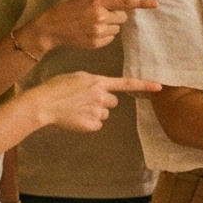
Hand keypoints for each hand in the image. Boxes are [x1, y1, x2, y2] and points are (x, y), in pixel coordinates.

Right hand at [16, 0, 157, 56]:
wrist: (50, 28)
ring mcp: (98, 31)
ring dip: (110, 25)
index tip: (155, 3)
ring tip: (92, 24)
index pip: (124, 2)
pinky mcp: (97, 43)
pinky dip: (104, 35)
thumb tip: (123, 5)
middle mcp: (100, 16)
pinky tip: (90, 32)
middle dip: (116, 15)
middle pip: (123, 16)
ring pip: (117, 28)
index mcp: (97, 1)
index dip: (141, 2)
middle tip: (101, 14)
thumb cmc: (67, 9)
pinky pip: (110, 38)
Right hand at [25, 73, 157, 134]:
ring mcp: (96, 111)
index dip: (144, 85)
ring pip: (105, 114)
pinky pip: (97, 125)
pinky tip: (76, 118)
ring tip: (77, 109)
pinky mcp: (91, 125)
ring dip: (95, 112)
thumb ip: (93, 83)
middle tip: (85, 100)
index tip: (159, 87)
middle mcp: (101, 96)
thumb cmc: (56, 88)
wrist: (43, 104)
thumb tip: (102, 91)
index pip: (126, 84)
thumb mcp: (77, 77)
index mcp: (98, 81)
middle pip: (113, 102)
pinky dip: (88, 123)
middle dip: (103, 102)